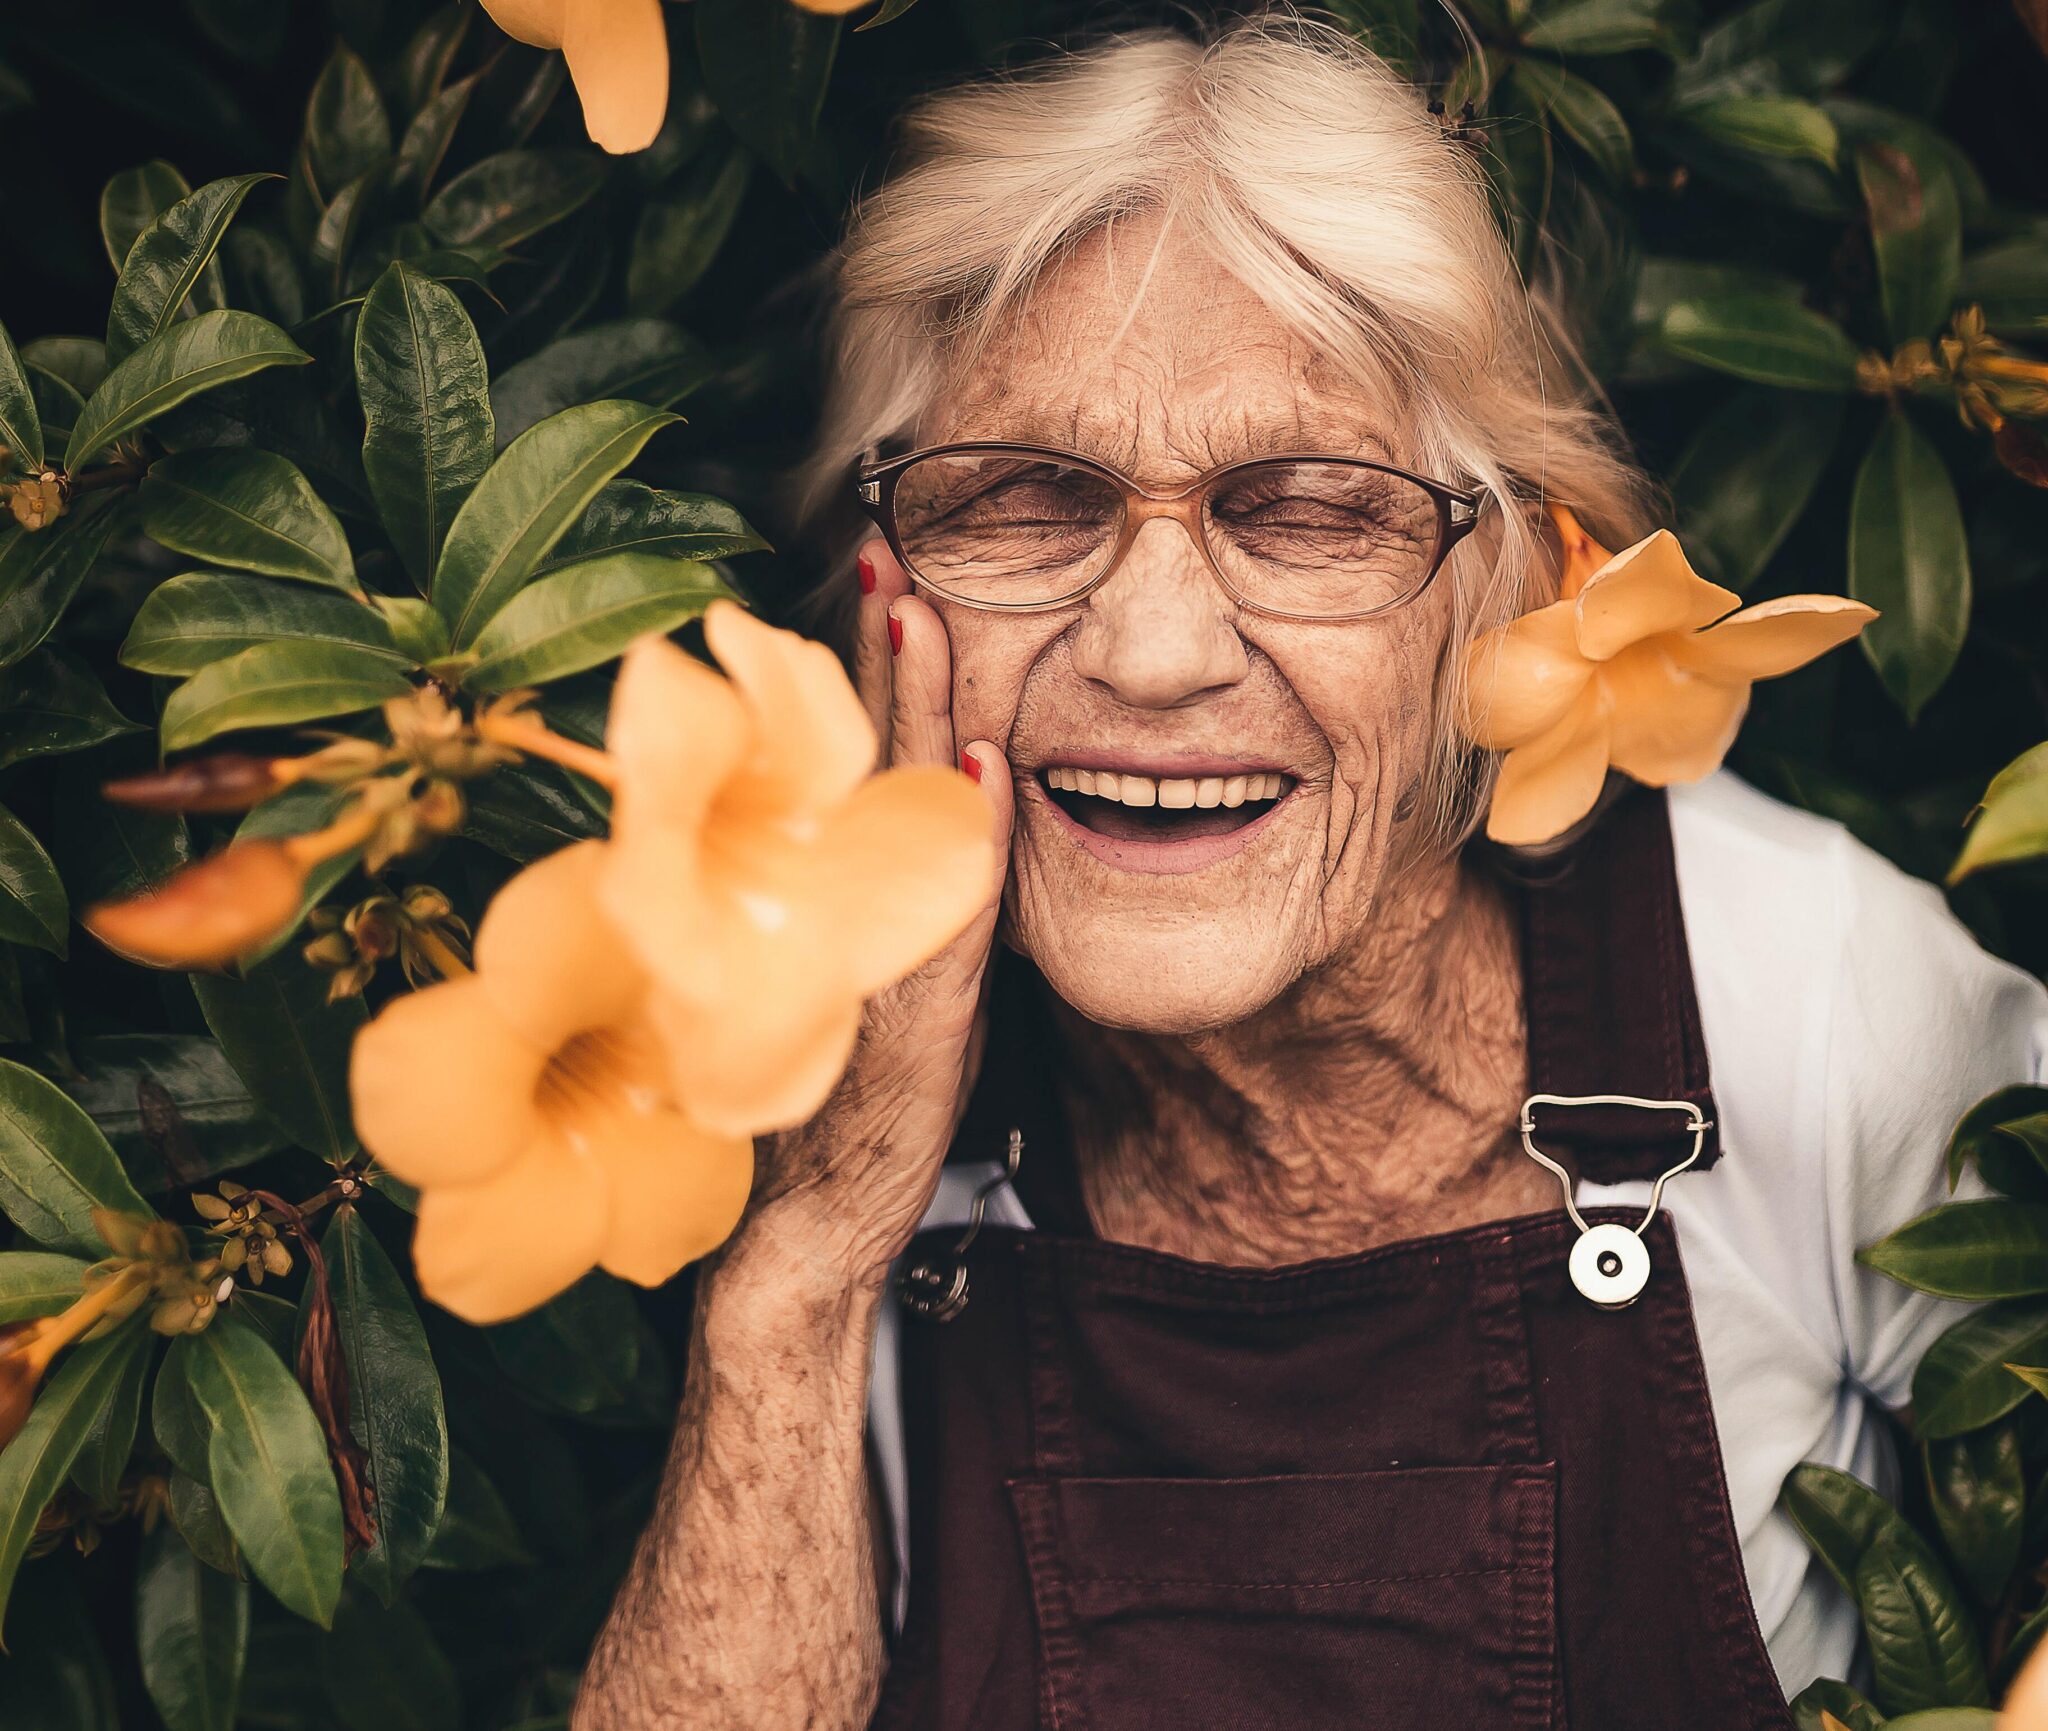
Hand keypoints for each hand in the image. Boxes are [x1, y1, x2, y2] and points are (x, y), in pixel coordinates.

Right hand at [730, 539, 1013, 1294]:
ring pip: (895, 814)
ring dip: (912, 717)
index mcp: (843, 899)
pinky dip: (966, 837)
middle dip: (882, 661)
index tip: (889, 584)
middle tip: (891, 559)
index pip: (861, 764)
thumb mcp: (880, 988)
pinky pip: (946, 907)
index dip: (872, 676)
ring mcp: (870, 957)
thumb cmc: (842, 1105)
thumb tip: (961, 815)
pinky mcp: (911, 1013)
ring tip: (921, 619)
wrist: (812, 1229)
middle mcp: (846, 912)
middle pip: (869, 764)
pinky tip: (984, 770)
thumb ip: (915, 906)